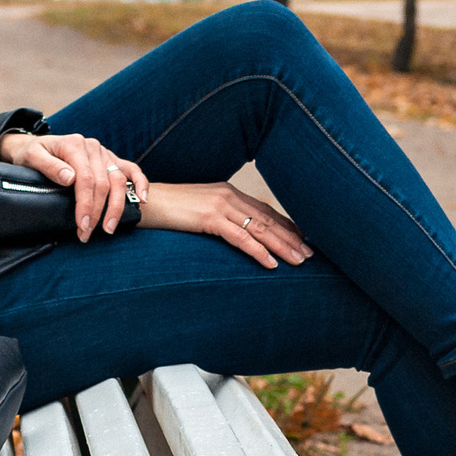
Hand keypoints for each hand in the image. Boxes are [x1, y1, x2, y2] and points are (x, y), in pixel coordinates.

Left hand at [1, 131, 147, 242]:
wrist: (36, 145)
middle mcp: (93, 148)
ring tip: (109, 228)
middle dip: (97, 212)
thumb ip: (49, 166)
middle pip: (103, 183)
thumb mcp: (31, 157)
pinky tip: (143, 200)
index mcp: (75, 145)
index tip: (82, 225)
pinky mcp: (111, 159)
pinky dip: (140, 184)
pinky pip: (131, 170)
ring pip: (118, 180)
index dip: (86, 204)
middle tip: (87, 234)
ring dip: (117, 207)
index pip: (86, 179)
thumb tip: (70, 178)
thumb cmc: (32, 153)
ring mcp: (104, 153)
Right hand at [136, 181, 313, 268]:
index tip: (304, 238)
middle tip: (310, 253)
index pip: (265, 210)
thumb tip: (235, 231)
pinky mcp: (209, 218)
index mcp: (229, 192)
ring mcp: (220, 206)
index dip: (287, 224)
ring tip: (299, 260)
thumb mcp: (200, 210)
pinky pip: (240, 238)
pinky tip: (271, 263)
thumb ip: (220, 217)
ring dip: (282, 246)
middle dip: (291, 237)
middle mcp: (229, 196)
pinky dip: (258, 251)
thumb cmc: (170, 209)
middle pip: (268, 219)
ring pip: (260, 228)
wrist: (145, 201)